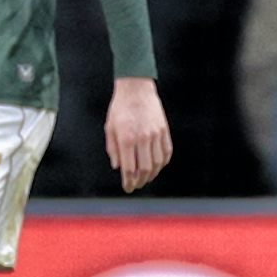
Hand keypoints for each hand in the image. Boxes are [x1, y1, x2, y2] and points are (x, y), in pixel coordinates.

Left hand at [105, 76, 172, 192]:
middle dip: (140, 181)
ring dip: (152, 174)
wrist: (136, 88)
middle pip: (145, 169)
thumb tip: (118, 167)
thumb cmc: (120, 108)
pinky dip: (162, 163)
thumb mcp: (109, 127)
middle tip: (136, 185)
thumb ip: (113, 149)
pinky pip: (167, 152)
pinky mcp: (164, 130)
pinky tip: (157, 166)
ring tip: (146, 178)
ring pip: (157, 163)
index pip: (129, 168)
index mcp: (126, 138)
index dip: (129, 181)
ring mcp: (156, 134)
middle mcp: (143, 138)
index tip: (127, 187)